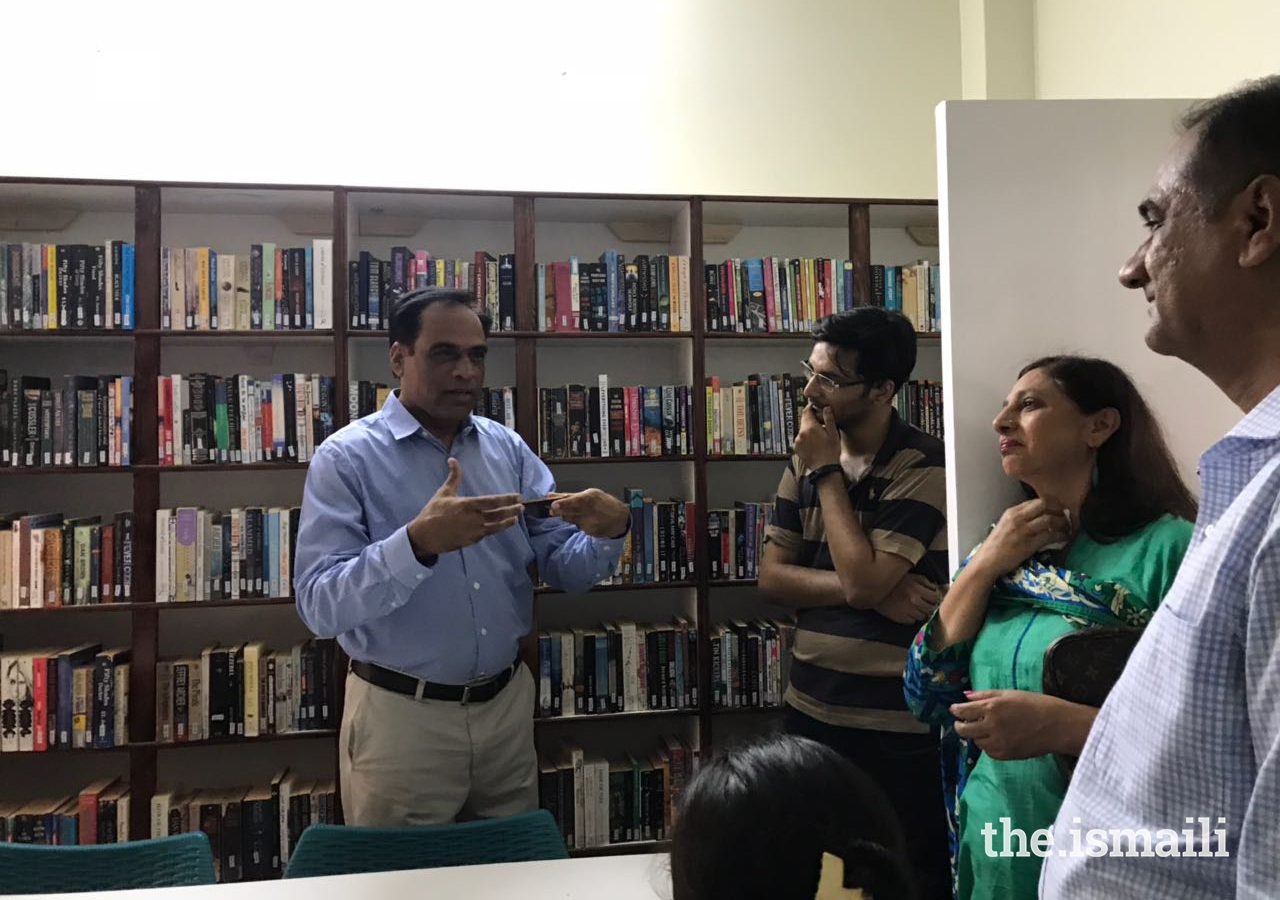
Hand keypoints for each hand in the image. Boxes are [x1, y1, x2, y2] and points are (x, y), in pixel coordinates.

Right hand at [407, 458, 521, 557]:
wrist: (423, 536)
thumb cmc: (433, 512)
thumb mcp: (443, 492)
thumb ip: (453, 477)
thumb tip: (452, 459)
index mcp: (467, 505)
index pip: (493, 501)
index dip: (507, 499)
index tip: (517, 497)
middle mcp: (473, 519)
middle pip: (498, 515)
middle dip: (512, 510)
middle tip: (521, 507)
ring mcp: (473, 531)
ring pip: (495, 527)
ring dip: (507, 522)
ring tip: (515, 518)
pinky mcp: (471, 541)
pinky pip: (486, 534)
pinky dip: (493, 530)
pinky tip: (499, 526)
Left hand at [549, 488, 629, 537]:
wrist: (620, 519)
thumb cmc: (604, 503)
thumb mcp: (590, 494)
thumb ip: (569, 496)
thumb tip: (551, 495)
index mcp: (591, 497)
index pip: (575, 500)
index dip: (563, 503)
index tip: (553, 505)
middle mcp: (591, 510)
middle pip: (571, 511)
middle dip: (560, 511)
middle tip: (552, 510)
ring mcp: (591, 522)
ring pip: (572, 519)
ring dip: (568, 516)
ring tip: (575, 512)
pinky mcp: (591, 531)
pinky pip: (578, 526)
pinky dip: (578, 522)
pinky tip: (584, 519)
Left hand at [793, 404, 840, 470]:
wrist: (824, 468)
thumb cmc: (831, 451)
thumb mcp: (833, 434)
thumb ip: (829, 419)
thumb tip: (826, 408)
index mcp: (810, 427)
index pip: (806, 411)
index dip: (811, 408)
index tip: (814, 408)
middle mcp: (801, 433)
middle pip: (804, 421)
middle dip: (811, 421)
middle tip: (820, 425)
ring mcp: (797, 441)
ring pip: (802, 430)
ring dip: (808, 431)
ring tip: (818, 438)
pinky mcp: (796, 448)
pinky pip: (800, 439)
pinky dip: (805, 439)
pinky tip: (813, 444)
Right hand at [874, 574, 940, 623]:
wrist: (874, 588)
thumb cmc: (894, 581)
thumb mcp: (911, 576)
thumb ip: (924, 581)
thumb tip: (934, 589)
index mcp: (917, 589)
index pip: (935, 598)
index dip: (936, 598)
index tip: (933, 598)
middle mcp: (913, 601)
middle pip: (930, 609)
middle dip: (930, 606)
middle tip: (926, 604)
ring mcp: (907, 611)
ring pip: (922, 616)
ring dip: (920, 612)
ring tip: (914, 607)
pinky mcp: (900, 618)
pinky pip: (912, 621)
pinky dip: (911, 617)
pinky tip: (907, 611)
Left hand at [950, 690, 1076, 759]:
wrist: (1057, 725)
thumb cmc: (1035, 704)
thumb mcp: (1009, 693)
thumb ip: (984, 695)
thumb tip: (965, 696)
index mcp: (991, 708)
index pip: (962, 712)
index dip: (956, 710)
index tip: (955, 710)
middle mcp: (991, 727)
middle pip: (963, 730)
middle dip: (960, 725)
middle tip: (963, 722)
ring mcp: (998, 743)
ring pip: (976, 741)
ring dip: (977, 735)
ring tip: (987, 728)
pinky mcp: (1006, 755)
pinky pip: (989, 751)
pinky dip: (989, 745)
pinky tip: (998, 737)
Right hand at [972, 499, 1070, 576]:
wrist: (988, 561)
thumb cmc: (995, 546)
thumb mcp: (1004, 525)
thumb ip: (1019, 519)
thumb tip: (1037, 517)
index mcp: (1011, 512)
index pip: (1036, 501)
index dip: (1050, 504)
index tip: (1058, 509)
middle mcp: (1018, 518)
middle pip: (1044, 505)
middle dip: (1058, 510)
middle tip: (1065, 517)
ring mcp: (1024, 531)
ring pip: (1050, 519)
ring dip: (1062, 523)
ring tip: (1067, 528)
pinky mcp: (1029, 544)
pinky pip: (1050, 535)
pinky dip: (1061, 536)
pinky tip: (1065, 538)